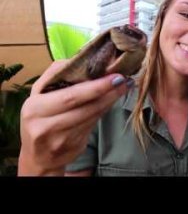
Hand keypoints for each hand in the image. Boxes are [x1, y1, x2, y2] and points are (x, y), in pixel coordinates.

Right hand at [18, 60, 132, 175]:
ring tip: (124, 87)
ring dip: (110, 101)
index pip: (70, 96)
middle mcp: (46, 127)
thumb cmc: (39, 116)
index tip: (114, 76)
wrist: (37, 156)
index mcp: (36, 109)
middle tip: (124, 80)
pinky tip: (112, 101)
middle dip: (108, 93)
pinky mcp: (74, 148)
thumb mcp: (39, 93)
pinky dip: (104, 111)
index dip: (95, 87)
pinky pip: (93, 125)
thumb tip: (81, 58)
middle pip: (85, 108)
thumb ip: (56, 74)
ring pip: (93, 117)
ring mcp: (61, 140)